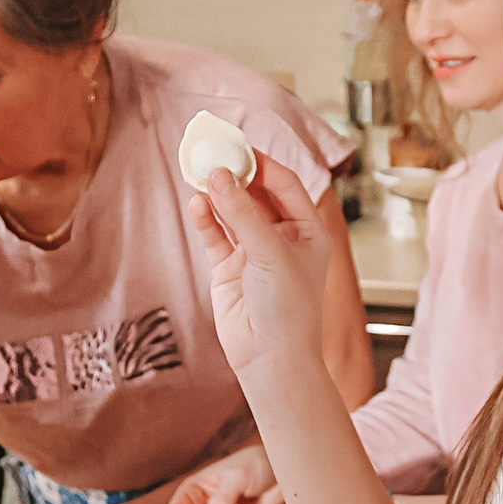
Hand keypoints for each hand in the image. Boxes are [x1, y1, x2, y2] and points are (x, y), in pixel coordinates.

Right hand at [184, 162, 335, 385]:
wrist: (271, 358)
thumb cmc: (288, 308)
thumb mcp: (270, 252)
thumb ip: (243, 213)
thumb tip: (220, 174)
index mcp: (307, 230)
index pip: (285, 184)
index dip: (262, 163)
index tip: (238, 146)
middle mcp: (281, 238)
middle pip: (255, 194)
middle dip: (234, 174)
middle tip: (211, 152)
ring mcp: (252, 252)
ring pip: (231, 212)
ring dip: (216, 194)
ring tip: (197, 172)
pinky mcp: (228, 269)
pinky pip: (214, 236)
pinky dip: (205, 220)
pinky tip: (196, 204)